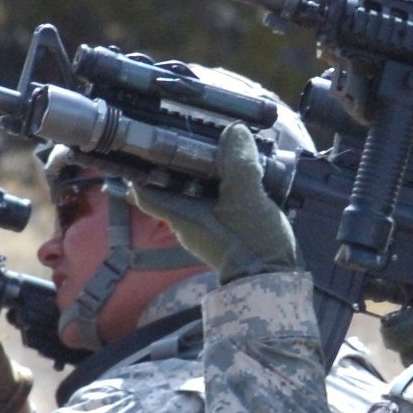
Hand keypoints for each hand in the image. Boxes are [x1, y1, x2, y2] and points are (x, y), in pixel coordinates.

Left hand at [128, 122, 298, 282]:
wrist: (275, 281)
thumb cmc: (251, 243)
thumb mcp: (246, 197)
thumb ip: (238, 162)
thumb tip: (234, 131)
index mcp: (181, 215)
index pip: (144, 192)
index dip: (137, 169)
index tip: (139, 147)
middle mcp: (187, 223)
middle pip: (169, 189)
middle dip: (174, 164)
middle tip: (183, 138)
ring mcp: (205, 230)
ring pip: (192, 195)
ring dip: (200, 174)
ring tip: (214, 149)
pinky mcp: (224, 233)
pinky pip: (213, 204)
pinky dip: (218, 188)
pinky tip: (234, 173)